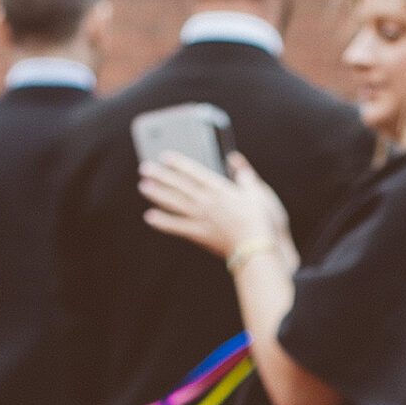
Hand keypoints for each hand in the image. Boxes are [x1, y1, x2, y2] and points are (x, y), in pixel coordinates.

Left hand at [139, 151, 286, 264]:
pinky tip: (149, 217)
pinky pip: (177, 227)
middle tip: (144, 168)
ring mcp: (201, 219)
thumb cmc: (261, 220)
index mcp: (221, 189)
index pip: (195, 173)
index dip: (179, 163)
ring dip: (157, 195)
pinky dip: (163, 222)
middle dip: (161, 176)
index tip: (164, 156)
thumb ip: (244, 174)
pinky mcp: (199, 235)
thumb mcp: (257, 192)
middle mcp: (207, 202)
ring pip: (175, 204)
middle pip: (180, 187)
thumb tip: (234, 158)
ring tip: (143, 186)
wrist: (257, 248)